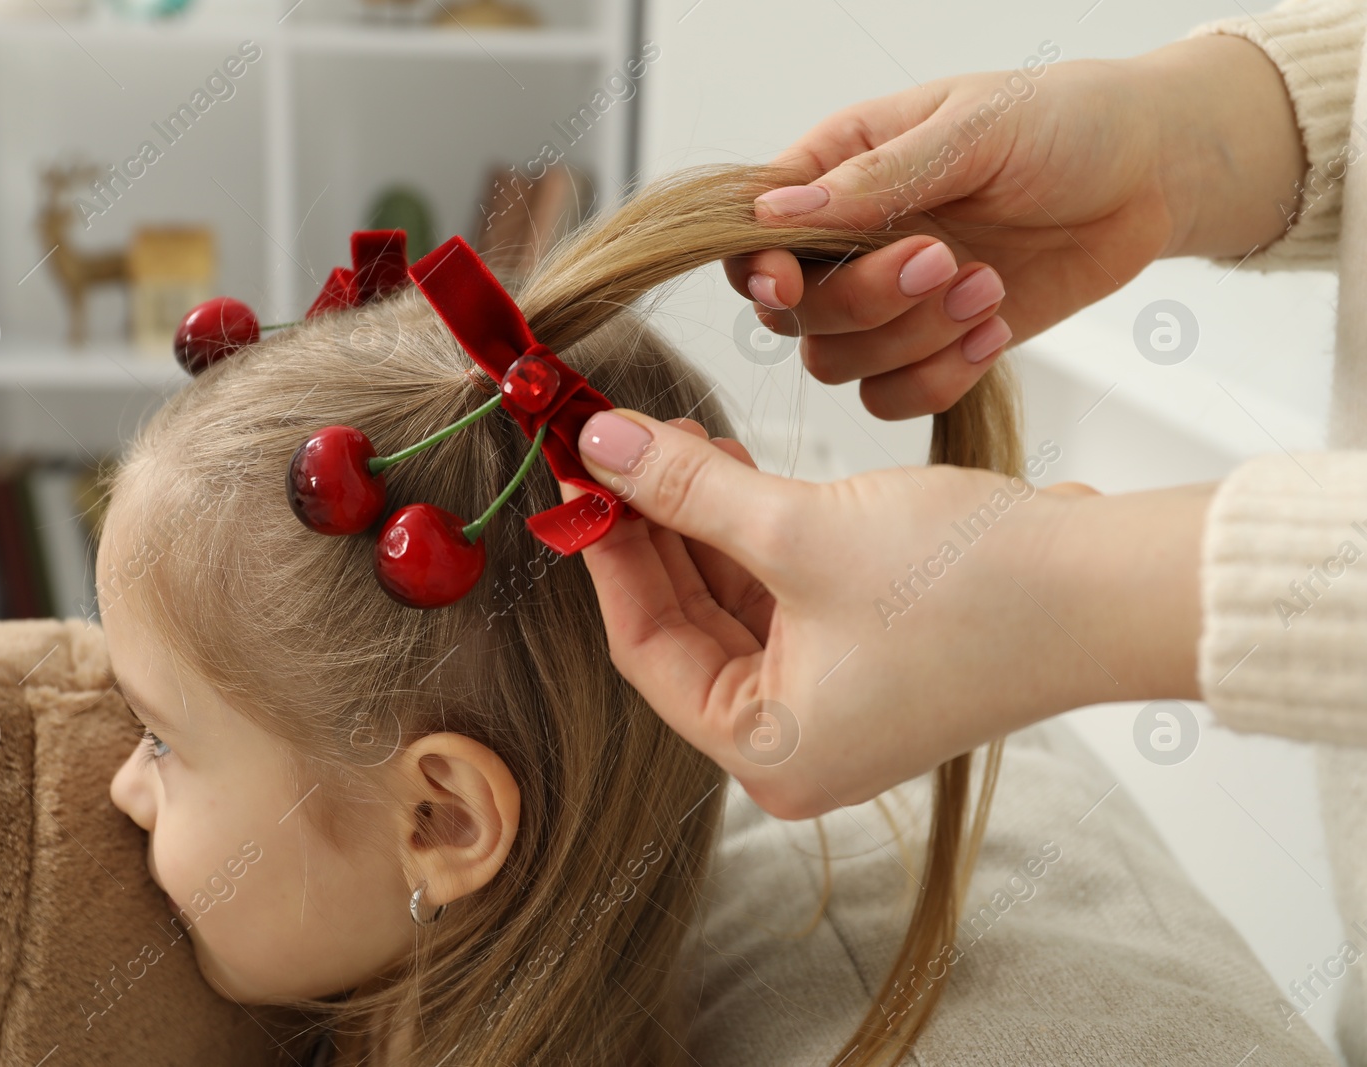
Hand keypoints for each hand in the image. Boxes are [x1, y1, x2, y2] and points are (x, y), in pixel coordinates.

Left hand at [565, 410, 1208, 819]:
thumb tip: (601, 446)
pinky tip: (727, 469)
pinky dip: (753, 536)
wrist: (1114, 587)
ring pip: (732, 604)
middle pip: (685, 625)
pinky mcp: (871, 658)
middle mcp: (797, 741)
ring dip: (699, 523)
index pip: (645, 646)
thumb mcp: (802, 529)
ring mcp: (837, 702)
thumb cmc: (972, 584)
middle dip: (650, 528)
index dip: (606, 551)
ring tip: (667, 439)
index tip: (575, 473)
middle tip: (614, 443)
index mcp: (770, 750)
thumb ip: (689, 492)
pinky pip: (782, 597)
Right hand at [728, 35, 1304, 419]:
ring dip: (913, 339)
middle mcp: (851, 242)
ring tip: (988, 287)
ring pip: (839, 363)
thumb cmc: (1069, 122)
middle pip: (796, 312)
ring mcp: (890, 302)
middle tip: (944, 259)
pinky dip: (939, 379)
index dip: (760, 268)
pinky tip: (993, 330)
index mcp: (839, 169)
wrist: (1154, 173)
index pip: (756, 233)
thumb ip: (876, 178)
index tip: (791, 282)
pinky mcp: (934, 346)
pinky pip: (893, 397)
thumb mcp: (974, 129)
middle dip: (867, 301)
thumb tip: (778, 212)